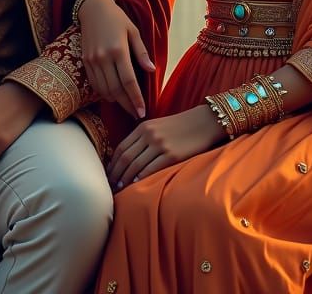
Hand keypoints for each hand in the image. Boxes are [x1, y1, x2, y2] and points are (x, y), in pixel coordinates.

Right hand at [78, 0, 155, 118]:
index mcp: (119, 50)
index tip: (142, 111)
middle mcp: (104, 57)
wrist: (93, 9)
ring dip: (116, 101)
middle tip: (136, 114)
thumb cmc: (117, 19)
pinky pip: (94, 84)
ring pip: (104, 89)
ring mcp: (92, 60)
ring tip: (126, 105)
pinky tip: (112, 95)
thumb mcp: (133, 31)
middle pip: (116, 90)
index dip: (136, 99)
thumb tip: (152, 71)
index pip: (129, 81)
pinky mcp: (85, 61)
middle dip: (127, 105)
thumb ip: (142, 53)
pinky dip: (103, 93)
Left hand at [107, 104, 225, 188]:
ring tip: (120, 189)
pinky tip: (136, 186)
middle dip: (116, 174)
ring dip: (126, 179)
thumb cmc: (181, 127)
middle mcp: (149, 135)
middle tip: (110, 186)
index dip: (112, 163)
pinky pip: (151, 169)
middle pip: (125, 158)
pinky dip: (141, 179)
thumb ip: (143, 138)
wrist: (204, 122)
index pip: (121, 148)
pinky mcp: (172, 155)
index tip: (108, 175)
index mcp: (143, 127)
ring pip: (136, 165)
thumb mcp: (158, 126)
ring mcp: (160, 145)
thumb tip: (129, 158)